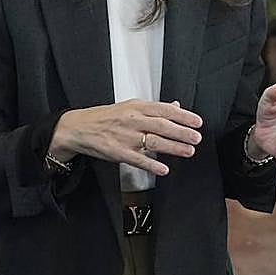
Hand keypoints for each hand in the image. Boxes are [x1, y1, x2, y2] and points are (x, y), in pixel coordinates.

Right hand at [49, 99, 203, 175]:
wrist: (78, 128)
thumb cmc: (106, 117)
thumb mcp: (130, 106)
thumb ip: (153, 108)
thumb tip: (175, 105)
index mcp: (137, 107)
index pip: (164, 109)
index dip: (182, 116)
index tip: (197, 122)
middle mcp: (132, 120)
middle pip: (162, 125)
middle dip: (182, 132)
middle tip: (197, 138)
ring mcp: (125, 136)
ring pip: (153, 142)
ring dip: (173, 147)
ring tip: (188, 151)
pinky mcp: (117, 152)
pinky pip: (137, 159)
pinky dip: (152, 164)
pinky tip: (164, 169)